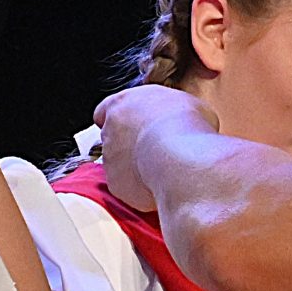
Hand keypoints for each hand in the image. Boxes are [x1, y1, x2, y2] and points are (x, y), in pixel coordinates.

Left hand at [91, 83, 216, 212]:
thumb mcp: (186, 104)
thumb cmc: (186, 126)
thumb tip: (180, 120)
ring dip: (134, 165)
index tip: (134, 125)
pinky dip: (138, 186)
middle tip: (154, 148)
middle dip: (129, 144)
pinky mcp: (116, 184)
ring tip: (162, 168)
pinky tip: (159, 182)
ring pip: (117, 163)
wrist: (180, 158)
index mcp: (122, 104)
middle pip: (112, 138)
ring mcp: (109, 159)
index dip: (120, 119)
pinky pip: (126, 185)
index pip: (105, 111)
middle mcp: (109, 130)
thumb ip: (169, 111)